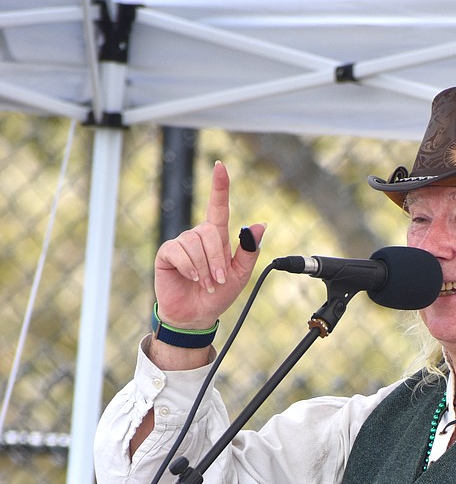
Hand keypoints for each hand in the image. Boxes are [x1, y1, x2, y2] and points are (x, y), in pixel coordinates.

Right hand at [153, 161, 264, 329]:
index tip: (221, 167)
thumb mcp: (239, 275)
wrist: (196, 316)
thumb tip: (260, 225)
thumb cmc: (218, 294)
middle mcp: (198, 236)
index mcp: (217, 237)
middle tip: (218, 280)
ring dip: (205, 268)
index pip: (218, 207)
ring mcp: (181, 243)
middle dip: (218, 259)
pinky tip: (192, 278)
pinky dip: (189, 267)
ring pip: (195, 243)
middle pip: (210, 231)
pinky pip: (179, 252)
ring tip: (205, 283)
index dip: (219, 186)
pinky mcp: (167, 253)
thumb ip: (248, 251)